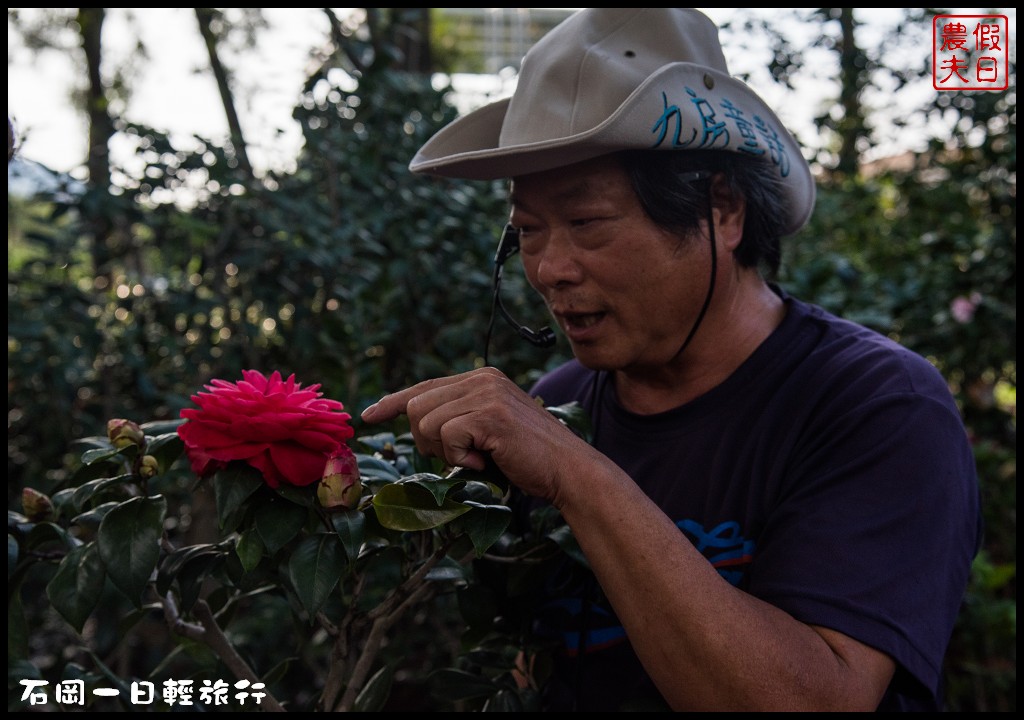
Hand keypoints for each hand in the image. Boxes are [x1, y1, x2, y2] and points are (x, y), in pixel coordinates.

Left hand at [360, 367, 587, 500]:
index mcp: (482, 378)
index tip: (370, 415)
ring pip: (426, 422)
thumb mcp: (488, 429)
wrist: (568, 470)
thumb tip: (416, 421)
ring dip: (445, 451)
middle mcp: (483, 378)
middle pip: (417, 406)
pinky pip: (446, 436)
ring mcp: (487, 394)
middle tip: (460, 456)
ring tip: (477, 458)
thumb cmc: (528, 458)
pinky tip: (486, 461)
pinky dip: (460, 458)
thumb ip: (459, 418)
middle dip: (427, 440)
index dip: (393, 401)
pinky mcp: (490, 414)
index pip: (425, 386)